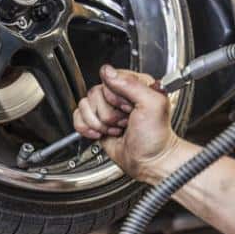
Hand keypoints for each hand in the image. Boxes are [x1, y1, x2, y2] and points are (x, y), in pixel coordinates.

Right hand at [73, 65, 180, 181]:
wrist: (150, 161)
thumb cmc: (156, 137)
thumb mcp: (152, 104)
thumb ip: (131, 84)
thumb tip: (107, 72)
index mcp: (135, 84)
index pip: (109, 79)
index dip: (116, 97)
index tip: (129, 109)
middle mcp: (119, 94)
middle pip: (94, 93)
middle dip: (108, 113)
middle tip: (124, 122)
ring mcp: (106, 109)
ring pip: (84, 105)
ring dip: (99, 123)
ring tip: (115, 129)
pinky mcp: (96, 122)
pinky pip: (78, 117)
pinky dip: (86, 128)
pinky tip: (101, 133)